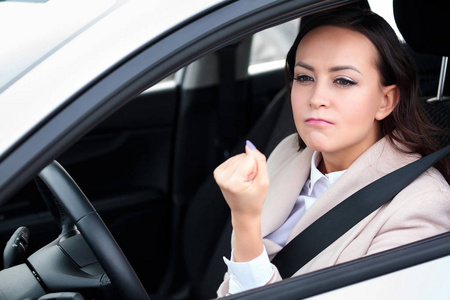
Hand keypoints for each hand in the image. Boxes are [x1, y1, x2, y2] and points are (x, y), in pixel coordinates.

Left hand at [214, 141, 268, 261]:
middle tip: (249, 183)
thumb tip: (249, 146)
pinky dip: (239, 167)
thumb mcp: (264, 182)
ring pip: (239, 157)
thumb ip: (260, 161)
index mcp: (233, 181)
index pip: (250, 158)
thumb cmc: (255, 199)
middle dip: (250, 167)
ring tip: (244, 182)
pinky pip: (234, 160)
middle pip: (244, 157)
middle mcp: (223, 177)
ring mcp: (218, 174)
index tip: (253, 181)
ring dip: (245, 167)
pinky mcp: (218, 172)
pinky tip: (239, 179)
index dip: (256, 169)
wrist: (244, 212)